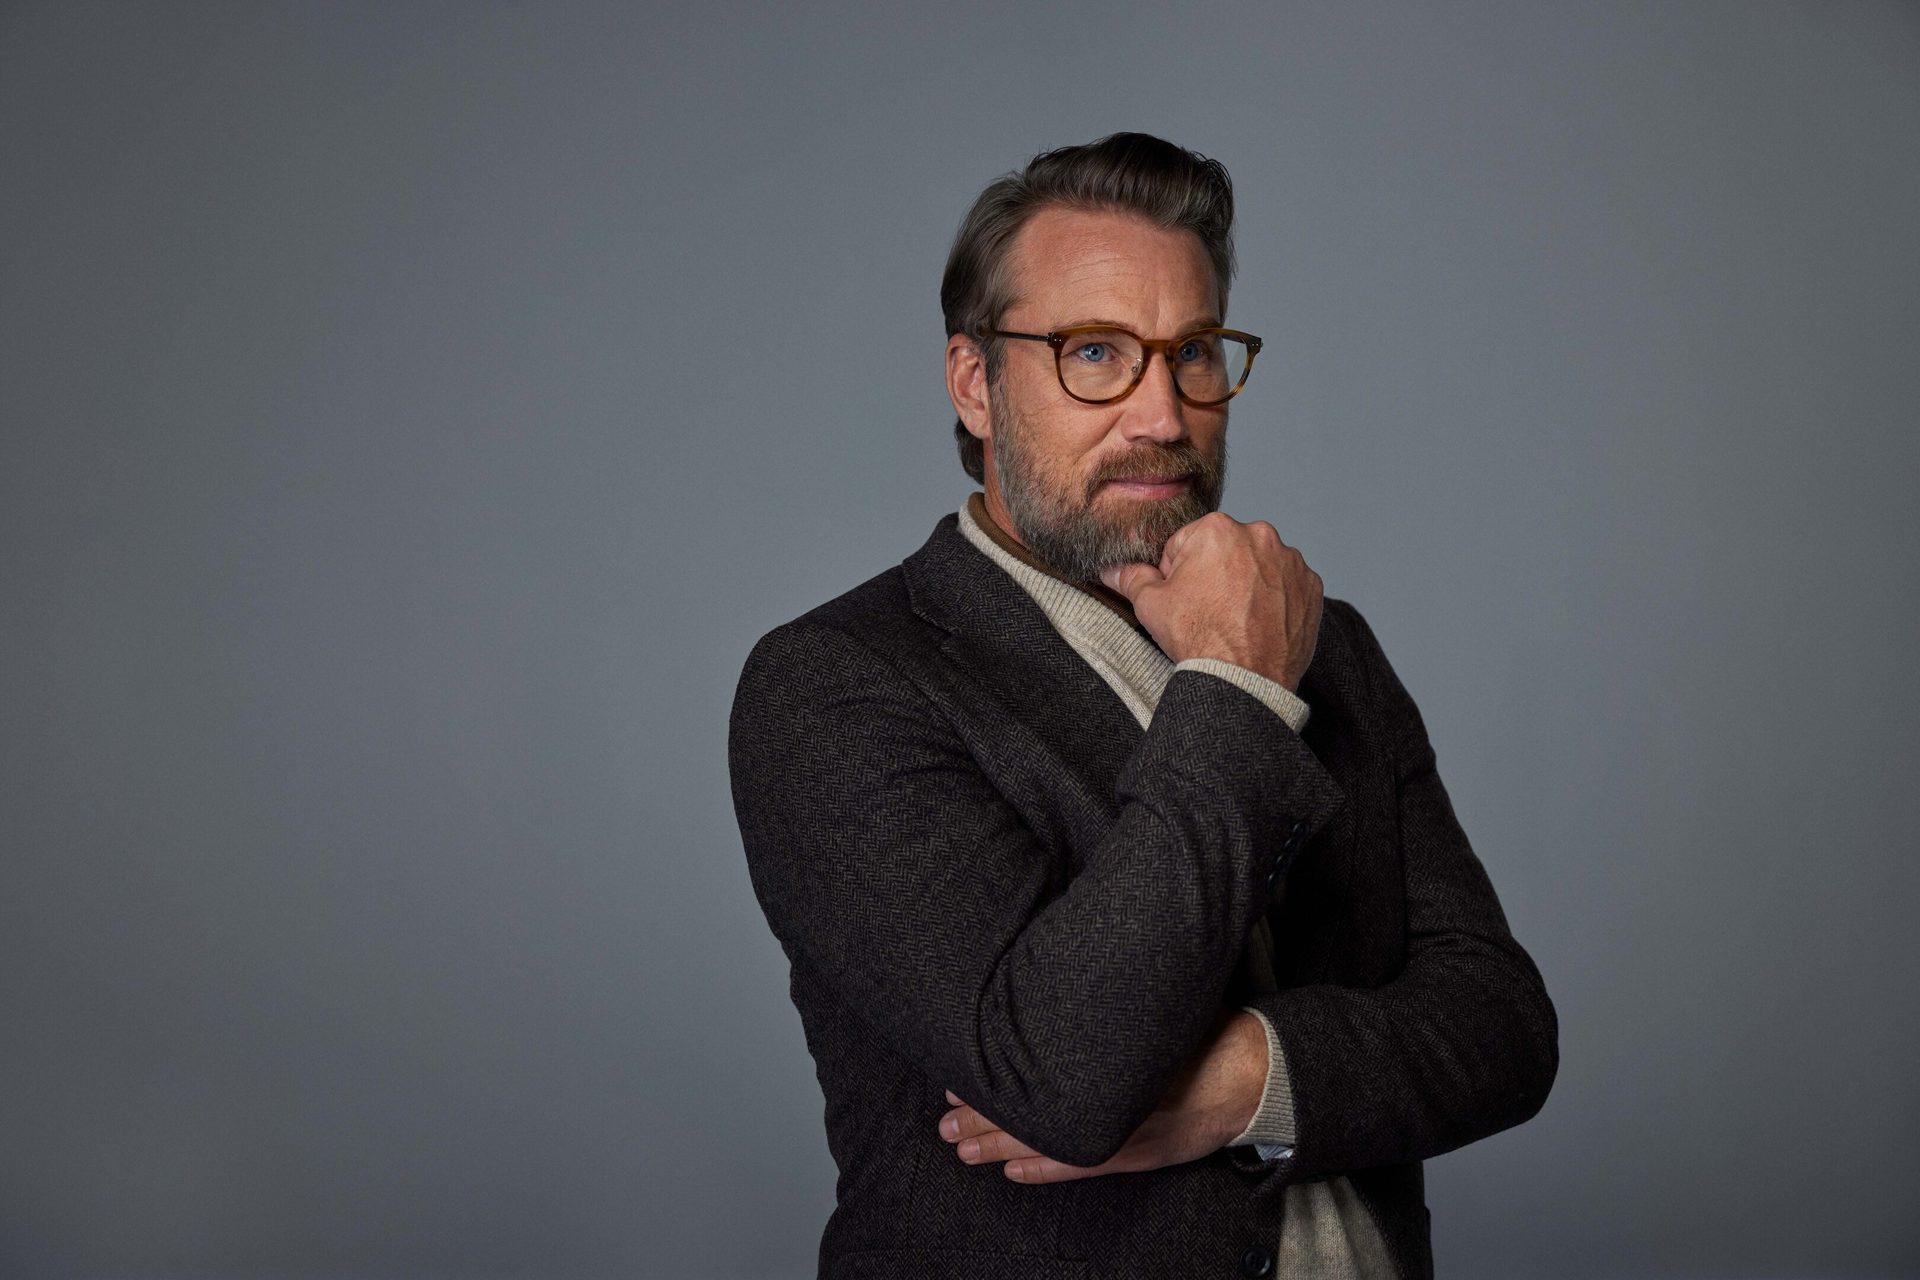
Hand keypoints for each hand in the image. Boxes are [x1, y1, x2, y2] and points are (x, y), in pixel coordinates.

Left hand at [938, 1011, 1268, 1183]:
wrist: (1255, 1073)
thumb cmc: (1201, 1027)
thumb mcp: (1147, 1002)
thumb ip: (1096, 998)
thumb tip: (1051, 969)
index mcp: (1103, 1059)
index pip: (1030, 1074)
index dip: (989, 1082)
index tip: (954, 1077)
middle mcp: (1107, 1100)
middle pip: (1028, 1114)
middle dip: (981, 1117)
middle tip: (943, 1120)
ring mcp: (1123, 1133)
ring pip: (1046, 1146)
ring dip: (999, 1146)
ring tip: (961, 1146)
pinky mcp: (1139, 1154)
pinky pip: (1079, 1168)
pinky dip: (1042, 1171)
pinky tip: (1012, 1172)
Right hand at [1100, 512, 1321, 691]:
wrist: (1246, 680)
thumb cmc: (1199, 639)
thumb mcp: (1152, 605)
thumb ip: (1131, 578)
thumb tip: (1112, 569)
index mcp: (1216, 529)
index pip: (1185, 545)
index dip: (1178, 575)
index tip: (1184, 601)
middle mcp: (1259, 535)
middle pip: (1225, 551)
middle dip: (1216, 575)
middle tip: (1209, 612)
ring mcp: (1291, 560)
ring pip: (1259, 566)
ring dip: (1249, 585)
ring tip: (1237, 621)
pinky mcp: (1312, 586)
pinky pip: (1288, 586)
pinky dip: (1276, 600)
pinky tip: (1260, 624)